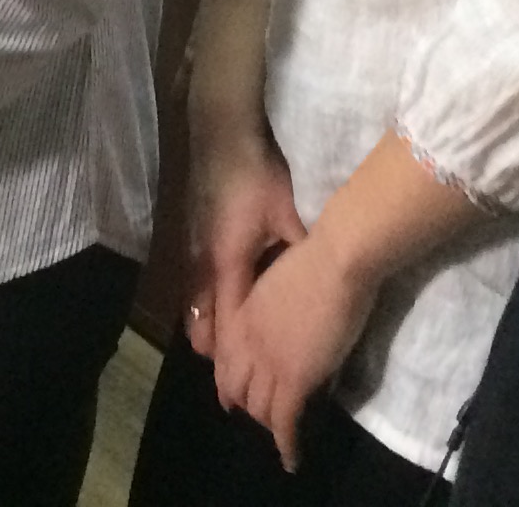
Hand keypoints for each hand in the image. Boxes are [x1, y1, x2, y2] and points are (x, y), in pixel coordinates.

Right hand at [186, 130, 305, 360]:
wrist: (224, 136)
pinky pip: (195, 287)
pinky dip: (202, 308)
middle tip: (234, 376)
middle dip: (217, 351)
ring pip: (194, 306)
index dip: (235, 355)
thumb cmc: (256, 174)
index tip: (243, 382)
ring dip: (207, 330)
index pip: (229, 322)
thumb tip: (324, 279)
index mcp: (228, 263)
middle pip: (203, 321)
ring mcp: (195, 251)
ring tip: (223, 357)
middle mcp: (204, 264)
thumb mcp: (287, 213)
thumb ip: (301, 250)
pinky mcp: (194, 239)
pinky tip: (212, 315)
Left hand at [215, 232, 377, 474]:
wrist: (338, 259)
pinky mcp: (294, 379)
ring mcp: (269, 361)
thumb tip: (290, 324)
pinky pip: (284, 421)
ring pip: (258, 407)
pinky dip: (286, 444)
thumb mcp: (284, 282)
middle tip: (260, 417)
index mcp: (245, 313)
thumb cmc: (320, 256)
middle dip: (246, 405)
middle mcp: (248, 341)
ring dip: (268, 424)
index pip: (227, 360)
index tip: (234, 395)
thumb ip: (278, 308)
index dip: (229, 381)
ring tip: (280, 434)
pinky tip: (291, 458)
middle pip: (237, 387)